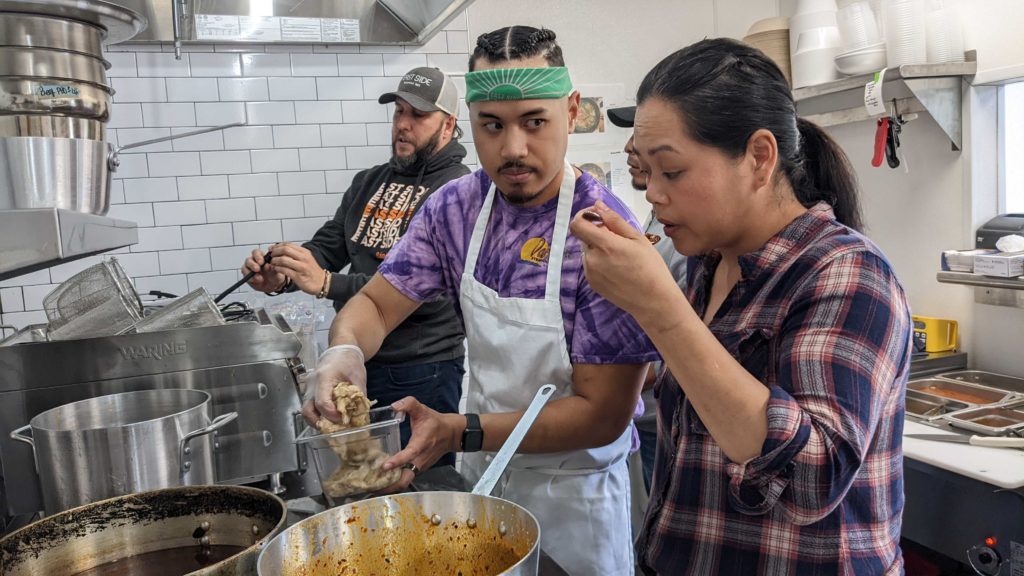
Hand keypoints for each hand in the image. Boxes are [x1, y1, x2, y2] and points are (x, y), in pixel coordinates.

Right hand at [242, 246, 285, 292]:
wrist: (271, 286)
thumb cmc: (274, 277)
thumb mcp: (277, 274)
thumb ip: (274, 270)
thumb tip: (268, 266)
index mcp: (262, 257)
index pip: (257, 252)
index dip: (258, 256)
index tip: (262, 262)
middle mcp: (254, 261)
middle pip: (249, 258)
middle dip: (253, 264)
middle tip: (257, 269)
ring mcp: (249, 268)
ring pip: (245, 266)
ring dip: (251, 272)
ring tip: (259, 278)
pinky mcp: (246, 275)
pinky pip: (245, 275)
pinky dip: (250, 278)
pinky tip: (255, 281)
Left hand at [268, 243, 325, 294]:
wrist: (322, 282)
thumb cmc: (312, 271)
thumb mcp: (306, 259)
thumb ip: (295, 254)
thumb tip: (280, 249)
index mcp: (304, 252)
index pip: (288, 244)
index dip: (277, 246)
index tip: (271, 249)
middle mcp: (303, 258)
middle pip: (285, 250)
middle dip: (275, 252)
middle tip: (270, 256)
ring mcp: (301, 267)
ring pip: (284, 260)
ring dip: (275, 261)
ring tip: (272, 263)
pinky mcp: (298, 276)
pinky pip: (284, 270)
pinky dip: (277, 269)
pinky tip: (276, 269)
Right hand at [301, 345, 366, 424]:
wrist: (340, 350)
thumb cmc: (349, 361)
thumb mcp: (359, 378)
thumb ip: (358, 397)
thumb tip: (359, 415)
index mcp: (325, 377)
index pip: (322, 402)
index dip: (332, 415)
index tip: (343, 419)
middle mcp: (312, 384)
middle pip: (307, 410)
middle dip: (319, 423)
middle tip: (333, 428)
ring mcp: (309, 387)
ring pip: (306, 410)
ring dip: (317, 420)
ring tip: (331, 425)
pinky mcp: (310, 390)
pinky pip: (309, 406)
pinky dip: (317, 414)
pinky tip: (329, 417)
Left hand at [379, 397, 464, 490]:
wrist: (451, 434)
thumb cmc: (435, 423)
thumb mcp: (422, 409)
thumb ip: (408, 404)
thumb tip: (394, 406)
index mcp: (421, 444)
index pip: (409, 455)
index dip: (397, 461)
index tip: (384, 466)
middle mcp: (420, 460)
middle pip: (405, 480)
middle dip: (389, 485)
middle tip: (371, 486)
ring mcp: (419, 467)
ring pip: (404, 482)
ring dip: (389, 486)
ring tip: (371, 486)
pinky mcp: (418, 469)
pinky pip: (405, 479)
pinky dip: (394, 482)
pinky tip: (381, 479)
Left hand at [569, 201, 680, 321]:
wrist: (653, 301)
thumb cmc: (650, 267)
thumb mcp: (637, 238)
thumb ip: (615, 221)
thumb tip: (598, 205)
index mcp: (604, 245)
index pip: (577, 224)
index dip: (584, 216)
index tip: (597, 216)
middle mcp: (592, 259)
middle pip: (585, 237)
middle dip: (598, 233)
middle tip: (619, 239)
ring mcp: (590, 273)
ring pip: (588, 251)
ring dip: (599, 248)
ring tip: (621, 257)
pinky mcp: (592, 283)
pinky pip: (590, 265)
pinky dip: (599, 261)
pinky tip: (617, 268)